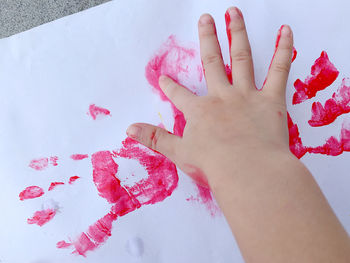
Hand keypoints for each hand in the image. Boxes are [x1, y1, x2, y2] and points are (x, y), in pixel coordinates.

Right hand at [126, 7, 293, 187]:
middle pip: (212, 62)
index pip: (179, 95)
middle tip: (205, 19)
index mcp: (200, 111)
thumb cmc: (214, 166)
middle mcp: (222, 96)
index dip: (170, 86)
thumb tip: (129, 129)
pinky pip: (279, 70)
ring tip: (233, 12)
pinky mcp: (271, 100)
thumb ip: (155, 139)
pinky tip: (286, 30)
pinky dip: (284, 49)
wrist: (248, 171)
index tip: (163, 77)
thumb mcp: (179, 153)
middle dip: (207, 39)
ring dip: (236, 33)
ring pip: (241, 57)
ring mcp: (246, 95)